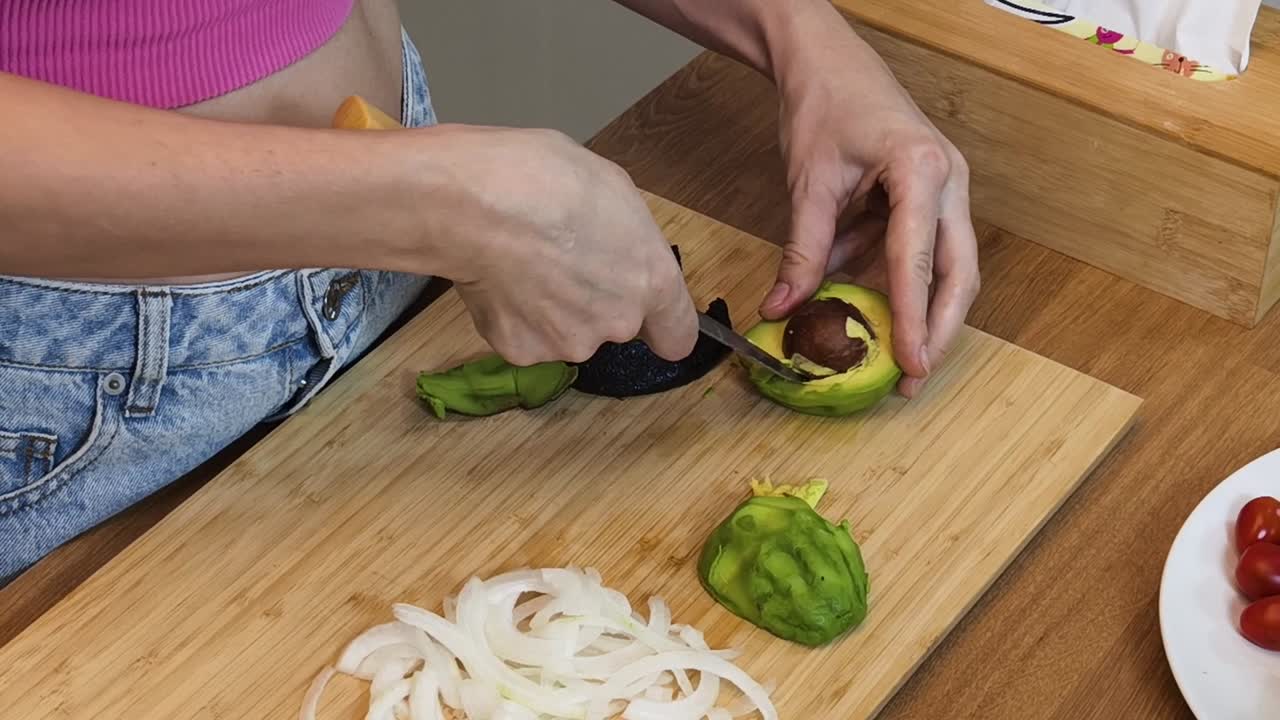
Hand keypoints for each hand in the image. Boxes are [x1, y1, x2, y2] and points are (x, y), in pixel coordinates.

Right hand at [436, 126, 697, 365]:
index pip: (678, 336)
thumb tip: (619, 250)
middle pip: (615, 327)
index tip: (648, 317)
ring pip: (567, 333)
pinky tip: (500, 279)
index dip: (662, 325)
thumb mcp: (612, 189)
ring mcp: (568, 343)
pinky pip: (524, 336)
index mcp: (651, 280)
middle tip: (562, 258)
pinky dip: (513, 315)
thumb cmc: (543, 179)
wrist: (474, 203)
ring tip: (524, 262)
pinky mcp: (521, 352)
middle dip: (594, 301)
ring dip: (552, 309)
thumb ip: (629, 240)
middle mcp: (617, 322)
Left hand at [762, 30, 980, 397]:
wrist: (826, 58)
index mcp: (921, 171)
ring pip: (946, 265)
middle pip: (958, 272)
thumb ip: (801, 252)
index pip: (919, 262)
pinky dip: (891, 277)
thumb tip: (782, 309)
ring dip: (920, 309)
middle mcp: (948, 180)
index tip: (912, 364)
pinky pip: (917, 248)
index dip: (916, 320)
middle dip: (940, 329)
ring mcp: (945, 187)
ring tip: (892, 355)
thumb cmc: (823, 104)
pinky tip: (854, 295)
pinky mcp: (929, 195)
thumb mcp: (807, 184)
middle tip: (915, 376)